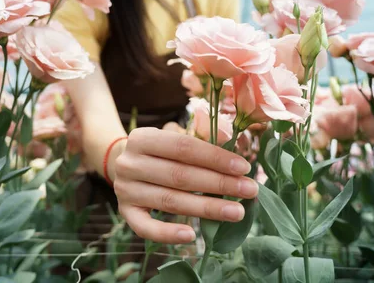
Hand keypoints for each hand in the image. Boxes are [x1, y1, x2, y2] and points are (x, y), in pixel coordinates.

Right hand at [113, 127, 258, 243]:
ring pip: (170, 201)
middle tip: (250, 190)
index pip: (184, 147)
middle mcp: (129, 163)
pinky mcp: (125, 212)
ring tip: (236, 212)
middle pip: (180, 176)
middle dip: (219, 184)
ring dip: (206, 208)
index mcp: (142, 137)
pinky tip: (192, 236)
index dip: (215, 158)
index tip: (244, 168)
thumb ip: (201, 139)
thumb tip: (234, 144)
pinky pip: (145, 228)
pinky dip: (168, 234)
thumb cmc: (160, 151)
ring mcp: (125, 189)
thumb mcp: (175, 137)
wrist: (124, 165)